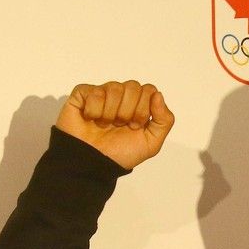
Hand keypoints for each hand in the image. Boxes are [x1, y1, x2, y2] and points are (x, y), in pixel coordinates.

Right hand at [56, 80, 174, 168]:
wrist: (94, 162)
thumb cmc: (121, 153)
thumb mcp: (152, 143)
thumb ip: (164, 120)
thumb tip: (158, 95)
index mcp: (139, 104)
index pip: (149, 90)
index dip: (143, 109)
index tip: (135, 126)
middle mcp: (122, 96)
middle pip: (133, 86)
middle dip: (129, 111)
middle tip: (120, 125)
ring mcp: (103, 93)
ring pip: (115, 87)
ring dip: (111, 112)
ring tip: (105, 125)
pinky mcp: (83, 94)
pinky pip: (94, 92)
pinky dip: (94, 110)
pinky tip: (91, 119)